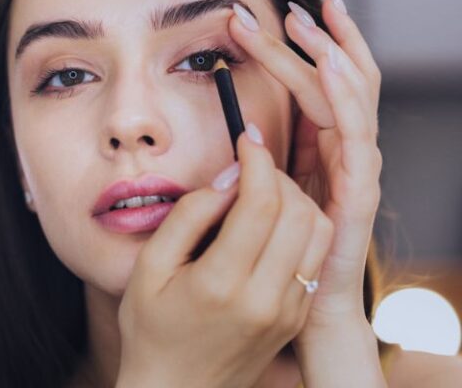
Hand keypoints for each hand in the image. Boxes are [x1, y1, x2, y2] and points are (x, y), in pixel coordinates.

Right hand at [115, 128, 333, 387]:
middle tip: (251, 166)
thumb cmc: (152, 330)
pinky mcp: (296, 317)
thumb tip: (228, 179)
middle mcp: (265, 298)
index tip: (248, 139)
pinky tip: (272, 223)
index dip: (259, 160)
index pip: (262, 203)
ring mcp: (287, 311)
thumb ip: (188, 216)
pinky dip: (301, 227)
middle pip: (300, 212)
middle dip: (279, 175)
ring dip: (296, 199)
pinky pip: (315, 257)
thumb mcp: (149, 268)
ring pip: (319, 232)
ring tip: (263, 192)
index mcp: (222, 283)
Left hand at [228, 0, 382, 329]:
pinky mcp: (357, 192)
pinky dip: (343, 99)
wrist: (300, 303)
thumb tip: (245, 120)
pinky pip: (355, 138)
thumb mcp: (268, 187)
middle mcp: (345, 149)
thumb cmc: (280, 243)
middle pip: (339, 79)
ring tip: (312, 21)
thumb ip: (267, 154)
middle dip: (319, 39)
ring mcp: (356, 168)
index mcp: (324, 144)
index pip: (323, 81)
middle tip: (291, 5)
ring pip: (352, 98)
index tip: (281, 11)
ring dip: (332, 55)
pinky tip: (329, 68)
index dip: (308, 44)